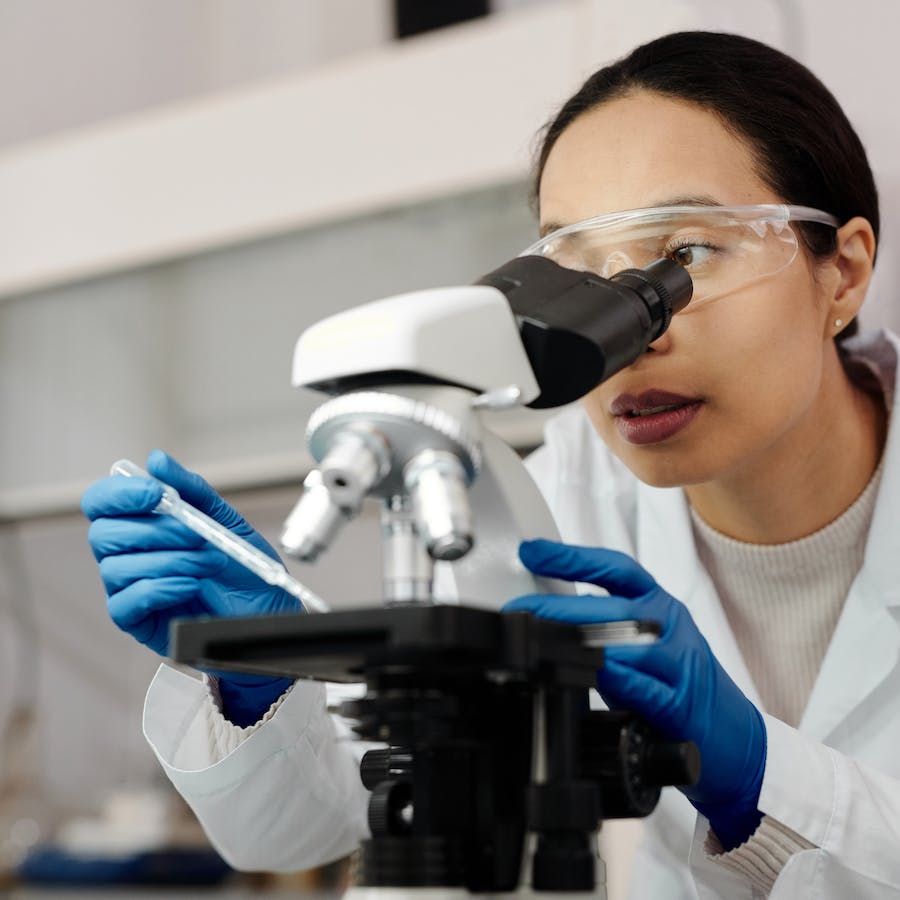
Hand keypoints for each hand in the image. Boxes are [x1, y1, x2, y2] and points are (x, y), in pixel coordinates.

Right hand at [82, 450, 298, 725]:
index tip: (155, 494)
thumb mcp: (224, 519)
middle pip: (103, 534)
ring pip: (117, 568)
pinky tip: (190, 586)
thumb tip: (157, 460)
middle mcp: (127, 554)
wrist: (265, 611)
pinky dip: (159, 588)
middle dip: (156, 530)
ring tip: (209, 563)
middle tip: (197, 535)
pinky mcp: (137, 621)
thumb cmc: (241, 566)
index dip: (119, 494)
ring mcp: (129, 589)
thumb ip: (191, 490)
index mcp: (141, 524)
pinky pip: (124, 603)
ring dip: (170, 560)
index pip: (101, 503)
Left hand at [505, 539, 765, 849]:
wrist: (733, 737)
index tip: (533, 550)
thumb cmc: (678, 685)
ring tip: (543, 638)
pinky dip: (617, 679)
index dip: (573, 557)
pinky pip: (646, 687)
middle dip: (561, 607)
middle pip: (613, 606)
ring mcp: (679, 664)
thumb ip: (604, 625)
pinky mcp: (681, 704)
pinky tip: (593, 673)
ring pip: (630, 642)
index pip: (616, 569)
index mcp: (658, 606)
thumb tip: (546, 612)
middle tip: (522, 609)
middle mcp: (670, 626)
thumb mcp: (642, 643)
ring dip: (582, 641)